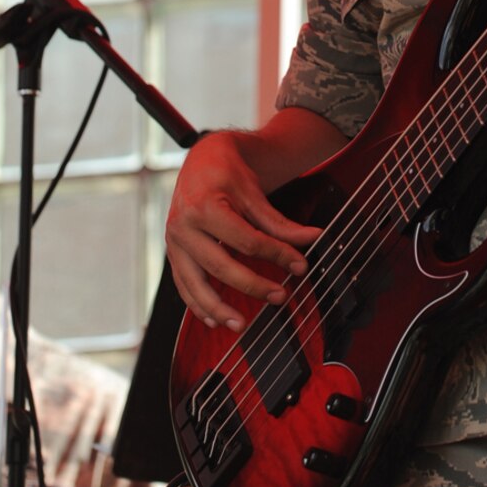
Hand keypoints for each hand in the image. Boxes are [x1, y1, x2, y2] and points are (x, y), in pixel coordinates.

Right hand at [166, 130, 320, 329]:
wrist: (202, 161)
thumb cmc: (228, 174)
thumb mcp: (255, 194)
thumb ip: (280, 223)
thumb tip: (313, 239)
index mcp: (204, 206)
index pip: (247, 241)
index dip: (277, 255)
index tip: (300, 265)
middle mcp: (183, 226)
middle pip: (221, 266)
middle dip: (253, 286)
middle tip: (281, 297)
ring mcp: (174, 242)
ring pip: (195, 284)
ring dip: (218, 309)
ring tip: (242, 326)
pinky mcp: (173, 253)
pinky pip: (183, 285)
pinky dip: (197, 305)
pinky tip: (214, 321)